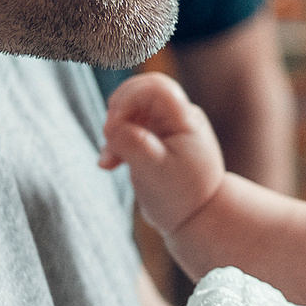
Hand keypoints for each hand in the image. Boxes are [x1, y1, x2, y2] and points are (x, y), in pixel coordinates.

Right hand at [101, 72, 225, 239]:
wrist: (196, 218)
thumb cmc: (181, 197)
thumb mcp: (155, 172)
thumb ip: (134, 145)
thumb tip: (112, 126)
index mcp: (185, 120)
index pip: (155, 87)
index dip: (128, 99)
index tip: (113, 127)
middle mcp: (178, 118)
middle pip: (141, 90)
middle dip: (118, 111)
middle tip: (110, 137)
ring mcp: (167, 126)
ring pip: (131, 109)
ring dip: (114, 130)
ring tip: (111, 160)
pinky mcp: (155, 139)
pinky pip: (129, 126)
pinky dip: (116, 142)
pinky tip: (109, 164)